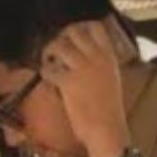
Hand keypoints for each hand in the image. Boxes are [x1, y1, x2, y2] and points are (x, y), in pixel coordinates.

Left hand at [41, 20, 131, 156]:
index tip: (71, 33)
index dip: (80, 26)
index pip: (96, 27)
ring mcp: (82, 69)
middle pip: (74, 30)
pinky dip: (45, 72)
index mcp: (108, 57)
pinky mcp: (68, 83)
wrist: (108, 130)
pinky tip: (48, 79)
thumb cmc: (109, 111)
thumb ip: (100, 65)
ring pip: (59, 45)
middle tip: (56, 48)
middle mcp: (96, 58)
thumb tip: (85, 57)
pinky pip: (49, 69)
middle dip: (61, 36)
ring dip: (49, 51)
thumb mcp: (111, 80)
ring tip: (49, 61)